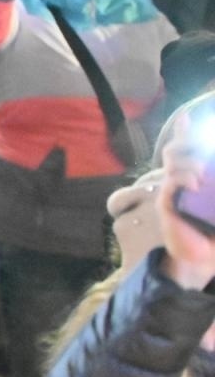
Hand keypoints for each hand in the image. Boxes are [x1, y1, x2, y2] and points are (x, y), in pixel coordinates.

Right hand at [157, 115, 214, 288]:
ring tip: (204, 172)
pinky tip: (197, 183)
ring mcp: (173, 190)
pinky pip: (171, 181)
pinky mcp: (166, 203)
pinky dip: (183, 177)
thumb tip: (207, 173)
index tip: (187, 117)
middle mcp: (183, 179)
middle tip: (201, 147)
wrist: (202, 258)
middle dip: (186, 141)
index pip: (187, 149)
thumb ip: (211, 185)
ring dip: (188, 159)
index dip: (184, 132)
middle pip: (177, 149)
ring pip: (172, 160)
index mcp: (196, 177)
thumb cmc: (214, 234)